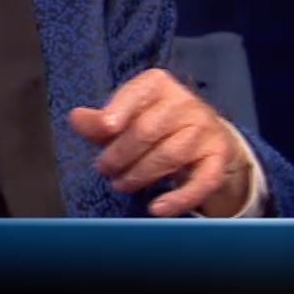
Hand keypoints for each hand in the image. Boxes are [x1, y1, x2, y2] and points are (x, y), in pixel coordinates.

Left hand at [69, 68, 251, 216]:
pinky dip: (178, 198)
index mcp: (158, 85)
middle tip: (104, 169)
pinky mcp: (218, 158)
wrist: (206, 137)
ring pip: (170, 155)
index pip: (137, 92)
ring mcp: (205, 131)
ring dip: (140, 174)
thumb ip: (99, 122)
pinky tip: (157, 209)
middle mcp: (185, 103)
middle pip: (149, 129)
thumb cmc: (156, 125)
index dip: (120, 109)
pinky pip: (202, 181)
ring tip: (121, 184)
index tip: (106, 127)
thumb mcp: (126, 118)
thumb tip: (76, 118)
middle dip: (121, 153)